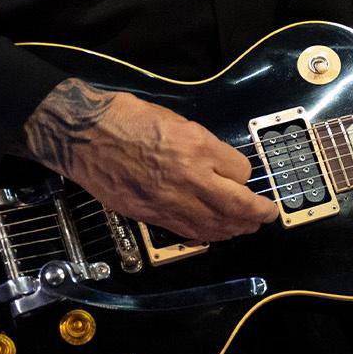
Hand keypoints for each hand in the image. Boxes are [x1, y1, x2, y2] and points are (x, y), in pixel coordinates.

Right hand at [20, 78, 279, 243]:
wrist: (85, 135)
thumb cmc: (129, 117)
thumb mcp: (177, 120)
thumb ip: (204, 145)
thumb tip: (223, 165)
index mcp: (197, 146)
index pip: (240, 170)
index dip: (247, 175)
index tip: (247, 175)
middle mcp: (187, 177)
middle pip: (235, 206)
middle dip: (256, 213)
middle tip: (267, 215)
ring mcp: (168, 200)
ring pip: (213, 225)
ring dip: (235, 229)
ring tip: (246, 227)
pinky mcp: (149, 215)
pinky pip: (186, 231)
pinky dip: (206, 235)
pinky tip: (214, 233)